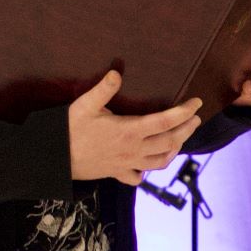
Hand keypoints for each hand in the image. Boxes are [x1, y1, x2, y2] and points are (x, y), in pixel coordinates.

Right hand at [67, 71, 202, 185]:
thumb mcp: (85, 105)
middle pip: (170, 141)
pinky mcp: (116, 174)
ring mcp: (127, 164)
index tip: (197, 103)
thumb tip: (117, 72)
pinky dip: (148, 171)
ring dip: (175, 150)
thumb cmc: (68, 130)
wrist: (53, 158)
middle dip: (187, 130)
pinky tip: (150, 164)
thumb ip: (103, 89)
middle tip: (196, 119)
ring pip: (160, 162)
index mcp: (129, 130)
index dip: (184, 112)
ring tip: (181, 139)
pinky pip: (138, 178)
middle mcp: (133, 150)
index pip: (165, 120)